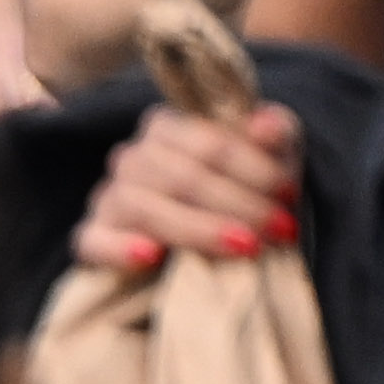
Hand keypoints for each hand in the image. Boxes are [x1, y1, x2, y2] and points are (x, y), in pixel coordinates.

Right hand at [74, 99, 301, 273]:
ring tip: (245, 247)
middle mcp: (132, 156)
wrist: (213, 236)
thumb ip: (275, 133)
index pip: (210, 144)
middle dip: (239, 204)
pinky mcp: (91, 237)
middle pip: (183, 177)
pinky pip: (92, 240)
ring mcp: (108, 196)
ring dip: (200, 228)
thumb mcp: (271, 156)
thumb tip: (267, 127)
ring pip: (144, 206)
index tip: (291, 194)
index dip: (255, 169)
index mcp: (169, 126)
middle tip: (280, 229)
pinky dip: (120, 248)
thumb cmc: (245, 187)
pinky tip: (154, 257)